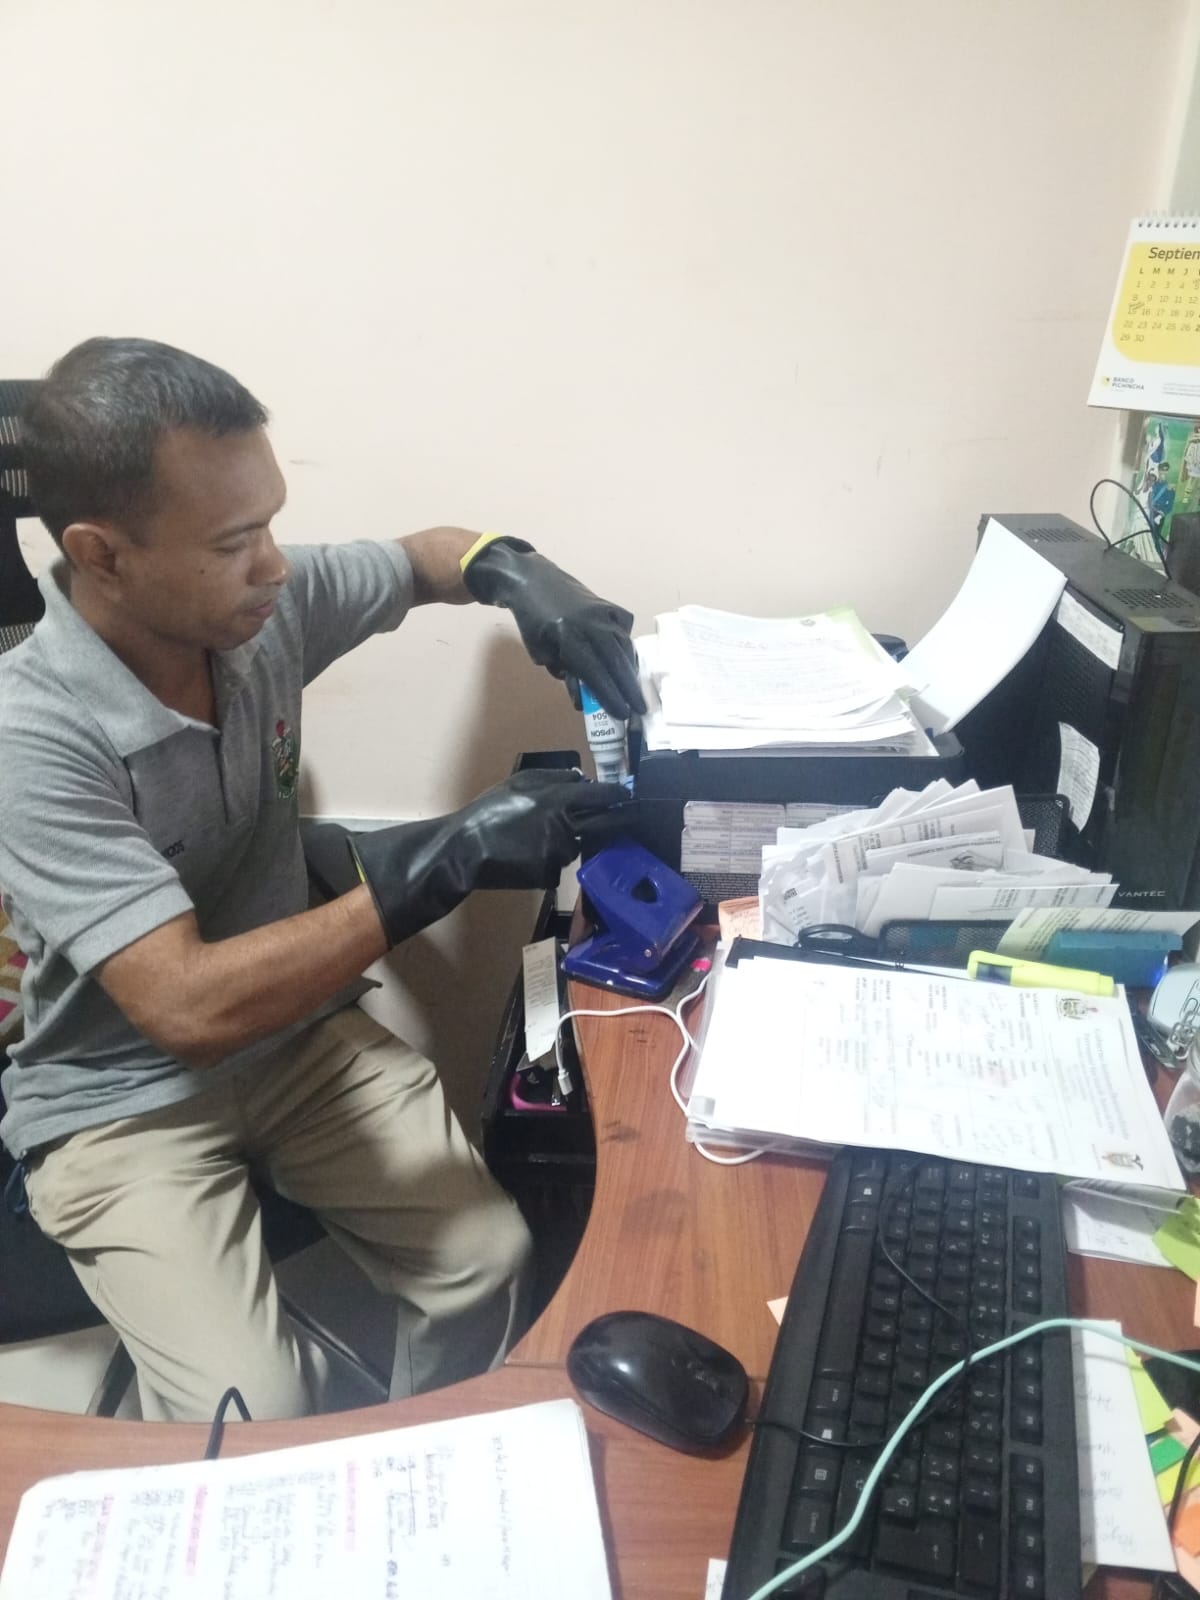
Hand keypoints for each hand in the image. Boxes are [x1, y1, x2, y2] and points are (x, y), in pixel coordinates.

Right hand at [350, 769, 635, 945]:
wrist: (465, 850)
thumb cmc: (488, 812)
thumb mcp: (518, 782)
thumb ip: (553, 778)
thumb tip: (582, 778)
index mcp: (557, 801)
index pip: (601, 796)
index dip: (618, 795)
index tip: (627, 795)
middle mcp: (565, 828)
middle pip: (604, 824)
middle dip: (620, 819)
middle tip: (629, 816)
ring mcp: (559, 855)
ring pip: (576, 845)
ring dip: (570, 840)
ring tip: (538, 836)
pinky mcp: (550, 876)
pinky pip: (558, 865)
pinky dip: (550, 860)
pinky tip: (528, 855)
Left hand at [462, 538, 645, 720]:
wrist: (532, 581)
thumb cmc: (533, 622)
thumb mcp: (542, 653)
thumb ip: (565, 674)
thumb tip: (584, 699)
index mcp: (567, 636)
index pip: (594, 672)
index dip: (610, 695)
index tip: (623, 714)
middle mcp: (590, 623)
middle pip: (616, 660)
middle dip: (629, 688)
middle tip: (640, 708)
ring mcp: (603, 612)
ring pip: (624, 646)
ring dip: (630, 671)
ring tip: (634, 691)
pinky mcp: (610, 605)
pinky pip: (623, 630)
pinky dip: (626, 646)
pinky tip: (624, 659)